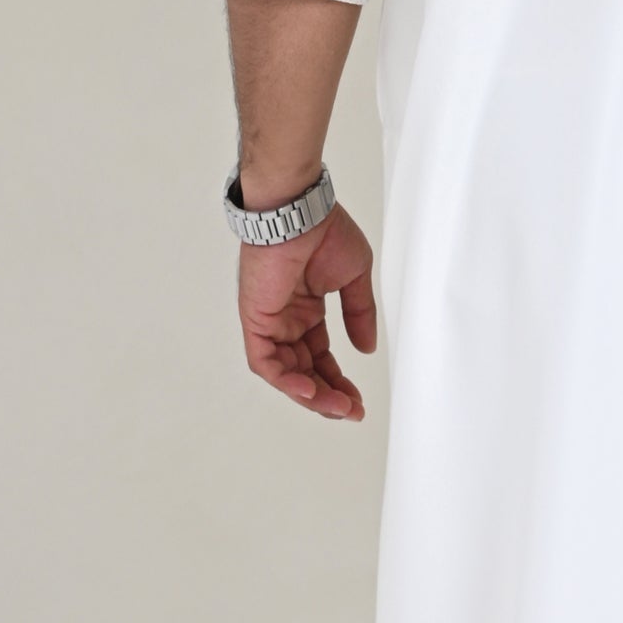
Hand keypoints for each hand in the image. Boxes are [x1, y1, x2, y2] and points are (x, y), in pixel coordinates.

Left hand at [238, 204, 378, 419]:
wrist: (300, 212)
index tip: (358, 399)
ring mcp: (270, 321)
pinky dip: (286, 380)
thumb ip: (359, 316)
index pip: (320, 355)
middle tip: (351, 411)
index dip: (338, 379)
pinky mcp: (256, 320)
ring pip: (286, 373)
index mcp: (306, 309)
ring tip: (337, 407)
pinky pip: (266, 362)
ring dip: (311, 394)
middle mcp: (286, 319)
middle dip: (328, 395)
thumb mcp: (354, 278)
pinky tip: (310, 391)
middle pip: (304, 370)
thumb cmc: (325, 232)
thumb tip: (366, 349)